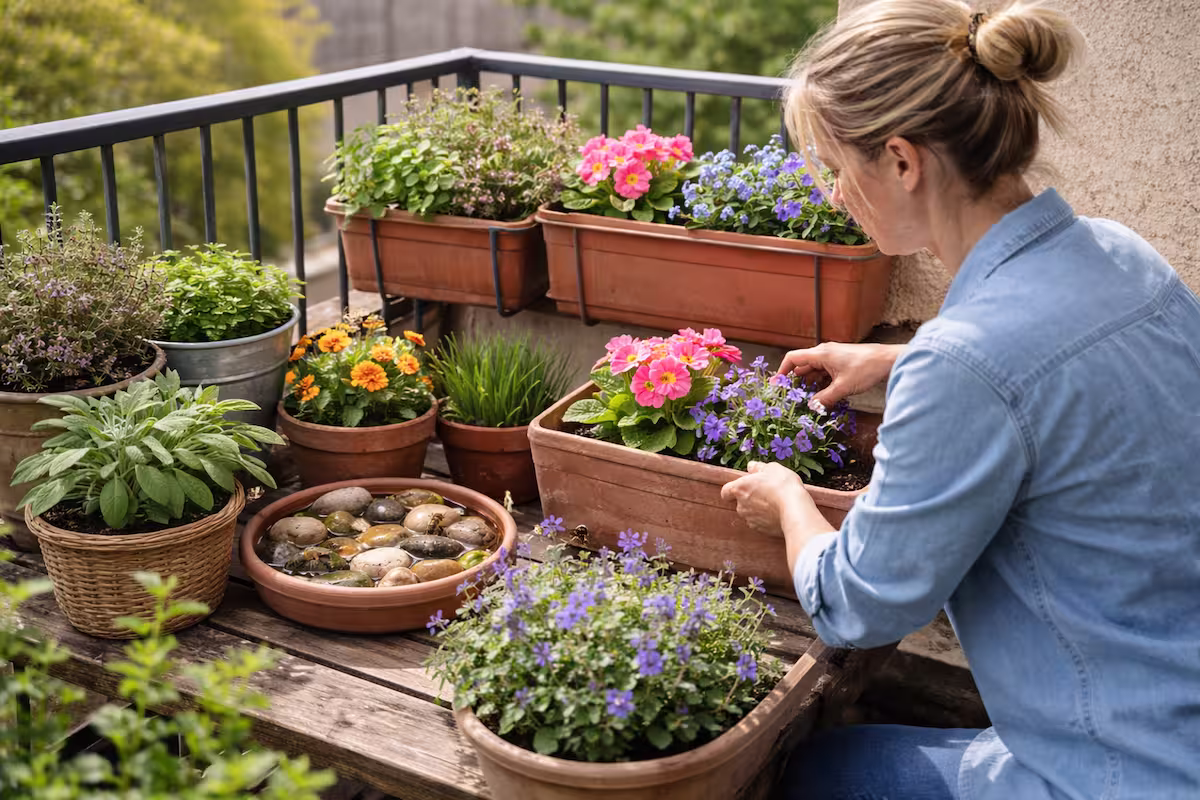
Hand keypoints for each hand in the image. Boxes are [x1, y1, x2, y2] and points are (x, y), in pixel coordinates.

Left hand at [720, 461, 812, 536]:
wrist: (795, 509)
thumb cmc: (782, 486)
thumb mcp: (772, 468)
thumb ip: (758, 467)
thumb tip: (751, 467)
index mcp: (739, 489)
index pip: (725, 492)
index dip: (733, 489)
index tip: (743, 486)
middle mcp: (741, 506)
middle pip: (740, 502)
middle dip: (750, 498)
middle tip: (765, 492)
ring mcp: (750, 519)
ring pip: (750, 513)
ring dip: (758, 509)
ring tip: (775, 502)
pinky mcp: (761, 530)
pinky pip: (760, 523)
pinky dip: (766, 519)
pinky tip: (778, 512)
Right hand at [778, 342, 903, 408]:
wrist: (890, 361)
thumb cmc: (867, 368)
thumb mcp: (843, 387)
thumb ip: (824, 399)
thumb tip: (810, 408)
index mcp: (821, 354)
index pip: (792, 359)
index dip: (782, 372)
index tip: (776, 386)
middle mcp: (824, 353)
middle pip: (802, 366)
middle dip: (795, 382)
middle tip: (789, 398)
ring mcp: (833, 358)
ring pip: (814, 371)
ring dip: (809, 385)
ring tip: (804, 401)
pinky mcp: (841, 363)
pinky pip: (824, 373)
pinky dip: (820, 384)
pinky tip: (821, 396)